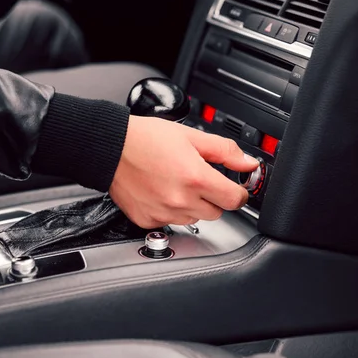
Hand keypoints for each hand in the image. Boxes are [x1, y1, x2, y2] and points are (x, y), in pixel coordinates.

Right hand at [109, 116, 259, 227]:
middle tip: (199, 179)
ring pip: (194, 218)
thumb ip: (224, 151)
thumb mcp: (191, 136)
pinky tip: (161, 191)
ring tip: (176, 183)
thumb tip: (247, 163)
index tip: (234, 188)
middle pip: (217, 212)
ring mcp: (163, 213)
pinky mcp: (148, 220)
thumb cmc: (145, 139)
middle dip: (214, 197)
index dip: (238, 192)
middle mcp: (181, 200)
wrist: (110, 148)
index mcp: (196, 178)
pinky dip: (171, 210)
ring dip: (193, 205)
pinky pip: (170, 222)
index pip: (234, 200)